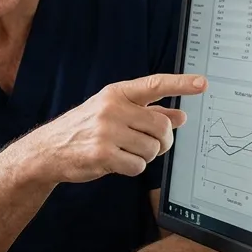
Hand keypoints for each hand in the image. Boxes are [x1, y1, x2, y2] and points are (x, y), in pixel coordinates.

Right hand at [27, 74, 205, 183]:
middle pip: (161, 126)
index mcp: (116, 93)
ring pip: (152, 149)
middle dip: (162, 141)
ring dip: (144, 157)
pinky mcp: (102, 153)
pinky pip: (138, 165)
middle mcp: (112, 108)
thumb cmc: (84, 129)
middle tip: (149, 145)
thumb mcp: (114, 113)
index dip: (180, 84)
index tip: (202, 83)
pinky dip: (131, 168)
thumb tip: (181, 117)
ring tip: (124, 152)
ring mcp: (106, 130)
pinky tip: (115, 162)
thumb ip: (148, 113)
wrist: (48, 149)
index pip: (154, 85)